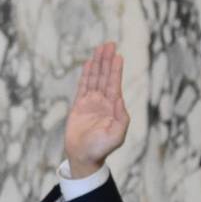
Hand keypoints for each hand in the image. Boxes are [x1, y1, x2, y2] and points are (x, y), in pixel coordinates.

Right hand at [64, 42, 130, 178]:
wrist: (84, 157)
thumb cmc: (101, 148)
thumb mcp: (117, 135)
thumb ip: (121, 118)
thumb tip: (119, 99)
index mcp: (113, 107)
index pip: (114, 84)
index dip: (115, 69)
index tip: (117, 55)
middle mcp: (103, 102)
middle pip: (105, 76)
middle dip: (106, 60)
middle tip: (109, 44)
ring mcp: (91, 103)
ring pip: (94, 79)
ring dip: (97, 64)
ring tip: (99, 49)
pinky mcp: (79, 107)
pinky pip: (82, 87)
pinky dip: (85, 76)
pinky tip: (88, 64)